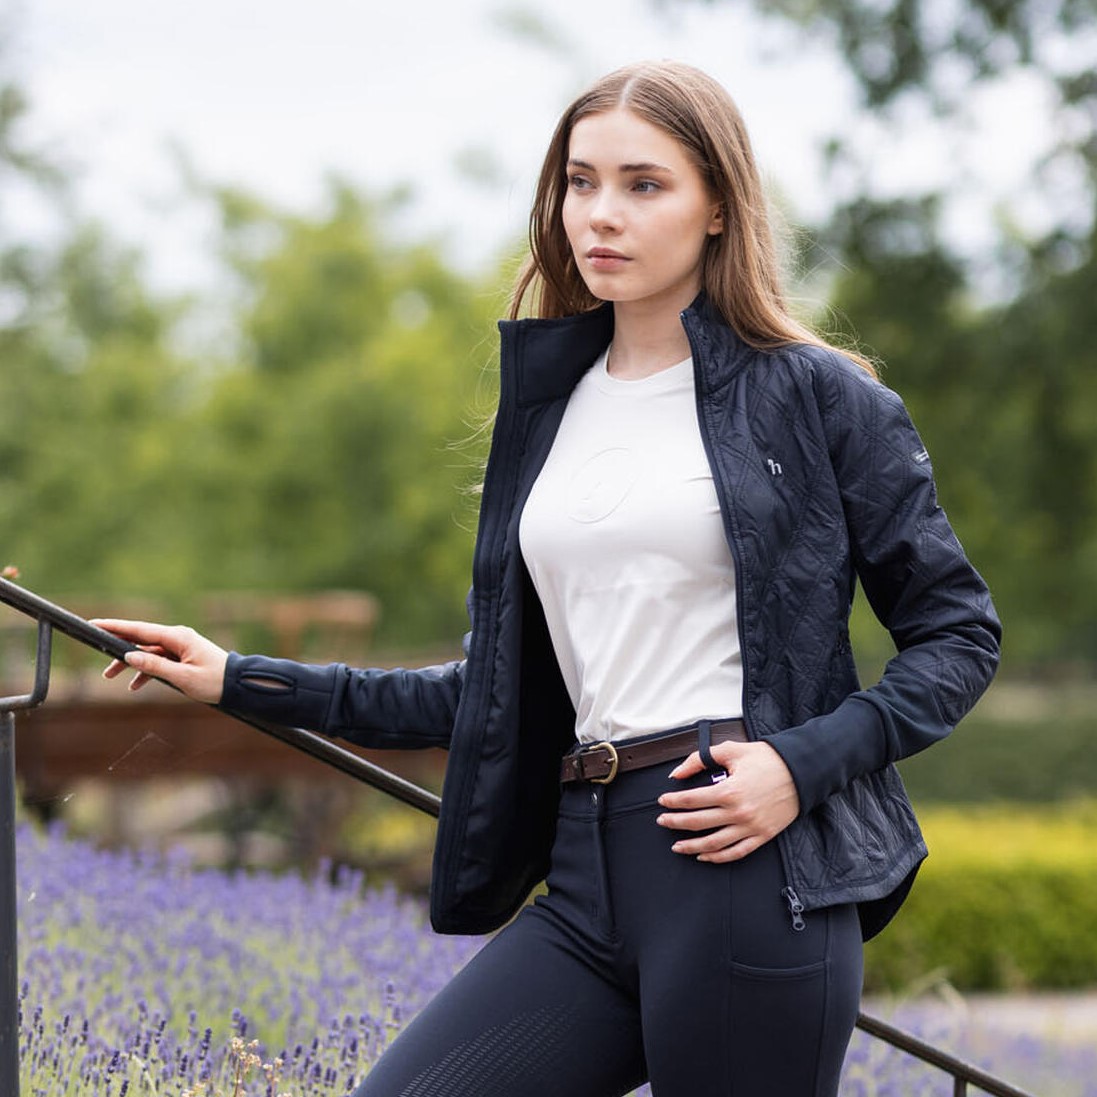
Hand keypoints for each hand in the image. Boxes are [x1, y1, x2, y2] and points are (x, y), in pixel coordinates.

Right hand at [92, 619, 227, 704]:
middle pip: (140, 639)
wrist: (238, 684)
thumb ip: (155, 667)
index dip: (116, 627)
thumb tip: (129, 657)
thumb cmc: (214, 680)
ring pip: (147, 652)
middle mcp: (177, 638)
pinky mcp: (182, 656)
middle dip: (117, 647)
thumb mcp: (183, 677)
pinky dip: (146, 671)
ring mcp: (179, 646)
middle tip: (94, 649)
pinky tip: (134, 686)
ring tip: (109, 677)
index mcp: (178, 637)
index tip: (95, 624)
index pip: (140, 630)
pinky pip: (158, 661)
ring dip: (129, 664)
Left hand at [656, 740, 799, 862]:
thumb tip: (677, 773)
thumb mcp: (731, 751)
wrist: (801, 771)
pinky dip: (718, 858)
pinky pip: (736, 852)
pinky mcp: (762, 836)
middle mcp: (738, 812)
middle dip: (675, 823)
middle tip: (662, 821)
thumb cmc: (767, 759)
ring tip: (677, 846)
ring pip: (714, 844)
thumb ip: (700, 759)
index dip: (673, 802)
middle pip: (698, 823)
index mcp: (729, 790)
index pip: (691, 800)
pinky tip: (704, 856)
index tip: (663, 801)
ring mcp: (751, 827)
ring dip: (692, 846)